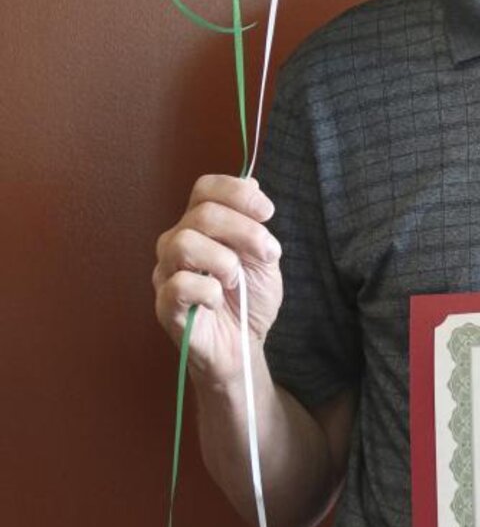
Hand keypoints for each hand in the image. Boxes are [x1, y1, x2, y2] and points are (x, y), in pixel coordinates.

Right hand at [153, 174, 282, 388]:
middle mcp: (178, 241)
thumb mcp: (263, 257)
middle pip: (202, 213)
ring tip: (235, 280)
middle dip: (245, 231)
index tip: (268, 212)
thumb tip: (251, 182)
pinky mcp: (164, 304)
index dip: (237, 193)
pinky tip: (218, 299)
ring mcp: (167, 272)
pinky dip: (207, 290)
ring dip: (224, 261)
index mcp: (201, 225)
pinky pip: (178, 284)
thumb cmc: (249, 300)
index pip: (205, 188)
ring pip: (184, 243)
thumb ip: (255, 223)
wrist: (243, 345)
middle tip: (267, 255)